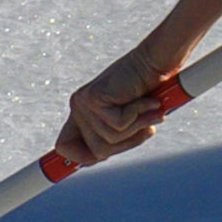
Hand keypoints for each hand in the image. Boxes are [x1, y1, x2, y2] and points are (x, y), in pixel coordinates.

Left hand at [52, 49, 179, 168]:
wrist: (156, 61)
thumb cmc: (148, 88)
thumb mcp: (130, 118)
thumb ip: (117, 135)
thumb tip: (99, 157)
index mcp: (82, 113)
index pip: (65, 145)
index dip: (79, 158)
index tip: (95, 160)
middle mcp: (78, 108)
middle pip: (96, 151)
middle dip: (127, 144)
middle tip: (146, 128)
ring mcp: (84, 103)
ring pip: (110, 139)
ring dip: (137, 127)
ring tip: (150, 109)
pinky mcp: (94, 99)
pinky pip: (119, 125)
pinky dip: (140, 115)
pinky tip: (149, 101)